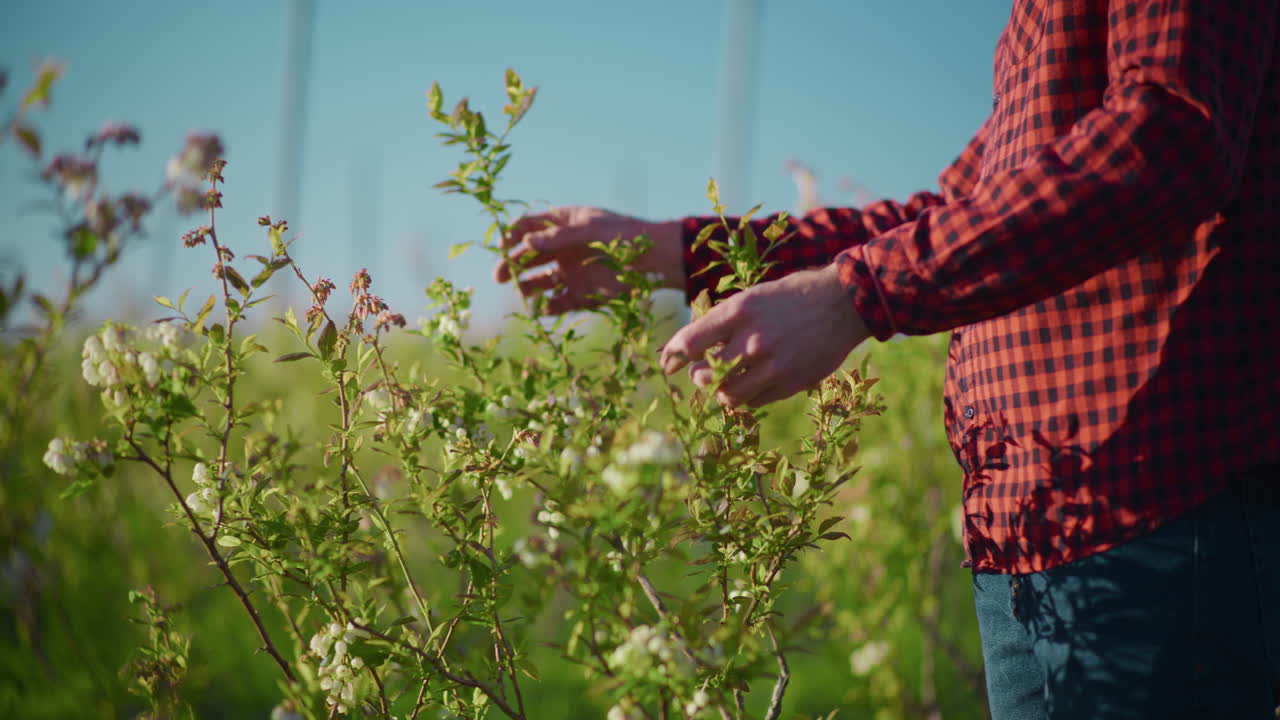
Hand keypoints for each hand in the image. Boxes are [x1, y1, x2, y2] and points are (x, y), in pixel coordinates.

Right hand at [493, 206, 683, 314]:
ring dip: (526, 286)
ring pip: (538, 281)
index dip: (511, 235)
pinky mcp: (581, 295)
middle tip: (499, 276)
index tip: (500, 245)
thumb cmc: (626, 235)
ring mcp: (570, 272)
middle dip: (510, 264)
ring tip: (519, 291)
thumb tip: (526, 242)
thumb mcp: (591, 229)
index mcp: (563, 224)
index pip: (528, 226)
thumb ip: (559, 236)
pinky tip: (543, 308)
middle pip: (527, 256)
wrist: (657, 260)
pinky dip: (548, 307)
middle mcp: (562, 248)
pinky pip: (557, 303)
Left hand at [659, 264, 870, 407]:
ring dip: (720, 392)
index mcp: (739, 312)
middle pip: (706, 376)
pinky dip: (747, 396)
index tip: (667, 364)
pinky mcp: (790, 384)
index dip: (672, 357)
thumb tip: (693, 348)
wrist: (842, 304)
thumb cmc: (791, 297)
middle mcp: (753, 341)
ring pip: (729, 395)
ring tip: (724, 382)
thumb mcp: (753, 297)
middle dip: (698, 377)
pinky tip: (751, 384)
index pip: (690, 342)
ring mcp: (773, 366)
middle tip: (700, 373)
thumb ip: (724, 321)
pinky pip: (756, 401)